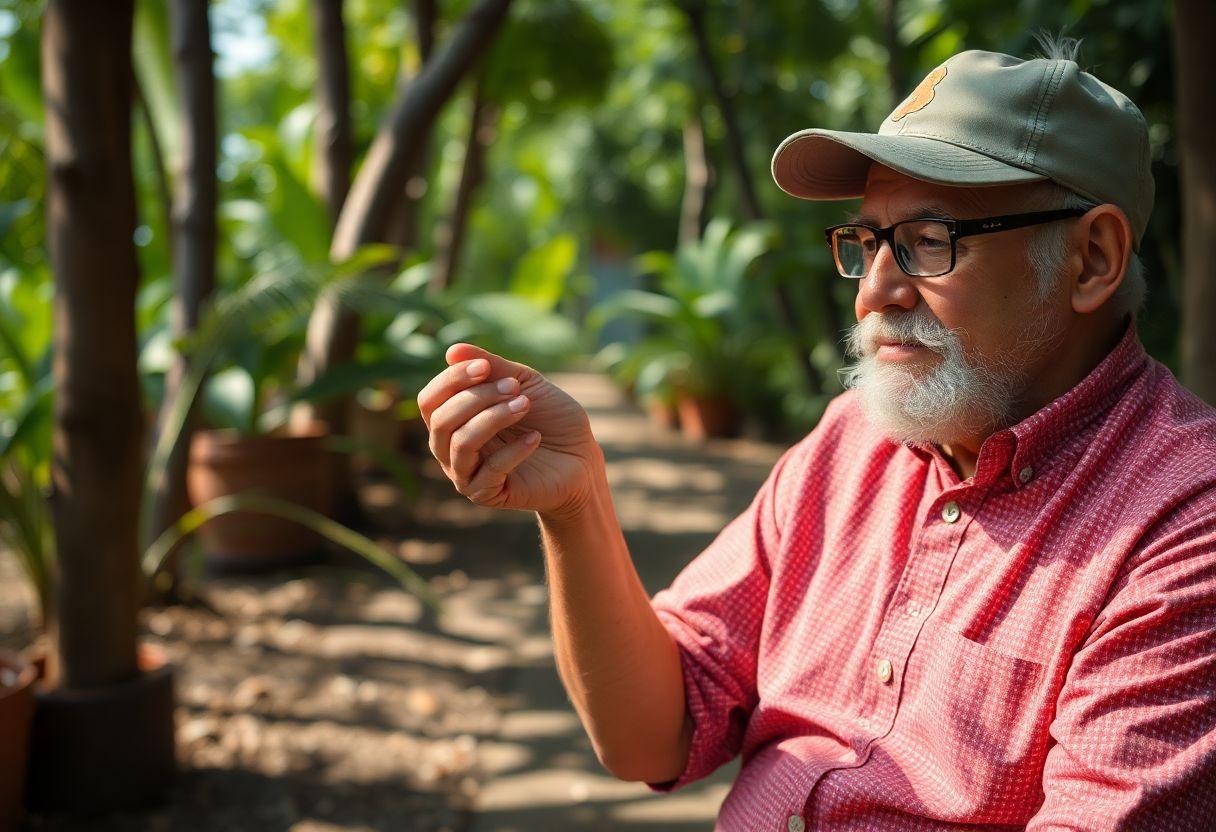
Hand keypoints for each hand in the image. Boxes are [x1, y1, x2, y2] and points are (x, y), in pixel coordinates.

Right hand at [416, 342, 603, 516]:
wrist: (581, 457)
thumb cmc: (549, 418)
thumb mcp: (524, 384)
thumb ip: (492, 368)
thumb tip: (452, 350)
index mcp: (453, 420)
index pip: (430, 400)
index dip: (452, 380)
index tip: (486, 367)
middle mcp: (450, 449)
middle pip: (440, 421)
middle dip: (477, 398)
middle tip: (515, 388)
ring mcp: (466, 474)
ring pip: (460, 443)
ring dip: (493, 418)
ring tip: (524, 405)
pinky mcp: (488, 494)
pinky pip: (490, 469)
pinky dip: (514, 450)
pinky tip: (536, 437)